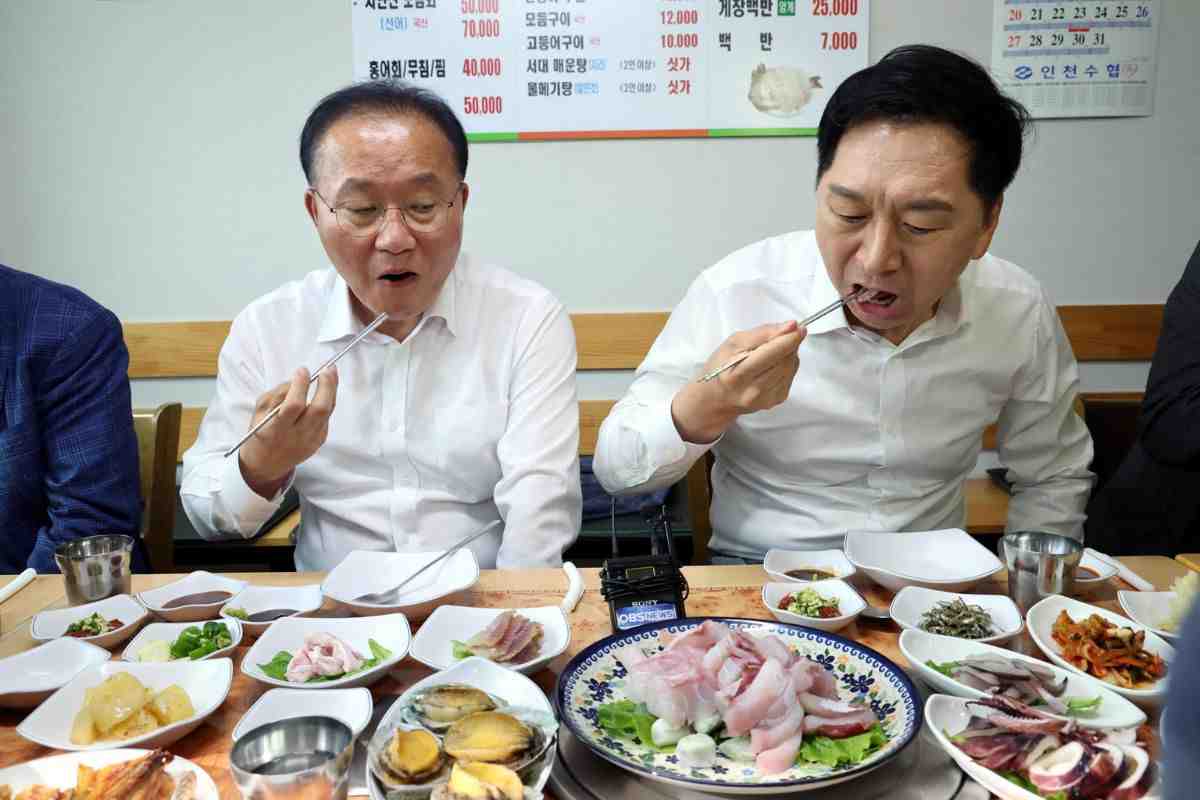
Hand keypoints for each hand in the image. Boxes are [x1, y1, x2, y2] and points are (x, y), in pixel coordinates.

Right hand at [238, 366, 337, 498]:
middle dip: (326, 386)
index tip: (302, 370)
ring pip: (327, 412)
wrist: (266, 464)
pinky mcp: (319, 440)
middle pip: (319, 409)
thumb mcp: (259, 412)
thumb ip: (276, 395)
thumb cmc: (261, 432)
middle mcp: (296, 436)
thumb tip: (298, 379)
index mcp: (276, 429)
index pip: (293, 405)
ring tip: (331, 372)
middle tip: (327, 369)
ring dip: (332, 390)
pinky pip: (327, 417)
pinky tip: (325, 390)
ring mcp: (311, 440)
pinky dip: (327, 401)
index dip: (300, 386)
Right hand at [671, 321, 804, 442]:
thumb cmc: (722, 367)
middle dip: (789, 343)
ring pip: (790, 367)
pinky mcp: (775, 401)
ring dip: (788, 353)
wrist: (717, 397)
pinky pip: (791, 376)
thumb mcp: (733, 343)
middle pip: (784, 361)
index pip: (770, 354)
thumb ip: (762, 333)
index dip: (787, 339)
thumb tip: (790, 326)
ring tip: (774, 350)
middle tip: (786, 333)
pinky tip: (774, 364)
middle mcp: (752, 391)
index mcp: (737, 375)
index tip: (798, 327)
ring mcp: (765, 399)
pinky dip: (787, 365)